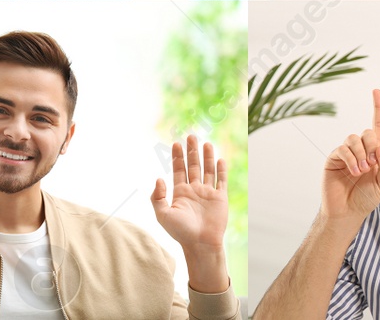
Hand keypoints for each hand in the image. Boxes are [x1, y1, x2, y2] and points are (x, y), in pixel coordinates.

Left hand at [150, 134, 228, 252]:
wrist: (200, 243)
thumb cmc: (180, 231)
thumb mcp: (163, 215)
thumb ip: (158, 197)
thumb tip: (158, 178)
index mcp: (180, 193)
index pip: (178, 170)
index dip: (177, 157)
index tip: (176, 143)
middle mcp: (194, 190)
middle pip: (193, 166)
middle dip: (192, 151)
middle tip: (191, 136)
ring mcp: (208, 192)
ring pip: (207, 170)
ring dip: (207, 156)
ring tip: (206, 143)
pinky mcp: (220, 197)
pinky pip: (221, 180)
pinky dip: (221, 170)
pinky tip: (220, 159)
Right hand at [322, 89, 379, 225]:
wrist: (348, 212)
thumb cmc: (367, 198)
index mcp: (375, 151)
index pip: (378, 125)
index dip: (378, 107)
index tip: (376, 90)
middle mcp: (360, 148)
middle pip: (368, 132)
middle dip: (373, 146)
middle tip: (372, 164)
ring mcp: (346, 152)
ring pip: (355, 138)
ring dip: (362, 154)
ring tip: (362, 171)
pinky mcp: (334, 158)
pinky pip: (343, 149)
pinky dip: (351, 159)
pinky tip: (354, 171)